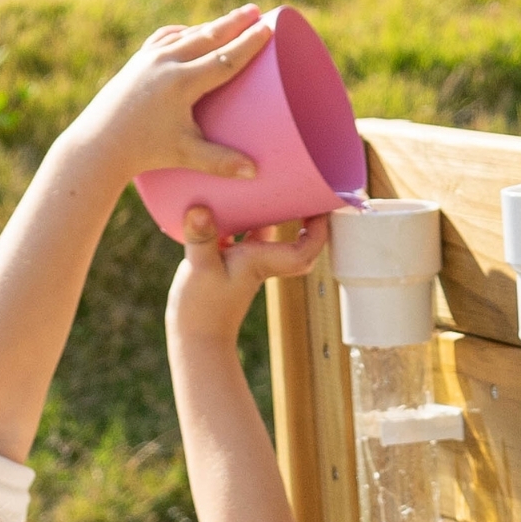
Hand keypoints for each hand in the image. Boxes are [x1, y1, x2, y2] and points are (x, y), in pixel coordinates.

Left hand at [62, 7, 274, 191]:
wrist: (100, 140)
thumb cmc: (145, 151)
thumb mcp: (186, 155)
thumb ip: (222, 163)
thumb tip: (255, 172)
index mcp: (181, 82)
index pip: (223, 58)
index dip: (248, 44)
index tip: (267, 29)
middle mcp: (166, 62)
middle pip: (207, 36)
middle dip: (234, 22)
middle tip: (256, 10)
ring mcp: (149, 57)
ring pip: (187, 34)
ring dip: (212, 25)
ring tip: (232, 19)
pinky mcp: (138, 60)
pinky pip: (166, 38)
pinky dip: (184, 32)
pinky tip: (191, 33)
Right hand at [168, 205, 330, 346]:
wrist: (196, 336)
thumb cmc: (202, 308)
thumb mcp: (199, 268)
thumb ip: (201, 238)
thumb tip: (199, 210)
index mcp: (261, 261)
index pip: (304, 250)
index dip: (318, 231)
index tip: (324, 208)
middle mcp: (259, 261)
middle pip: (295, 241)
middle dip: (307, 220)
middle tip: (309, 191)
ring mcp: (245, 262)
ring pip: (269, 235)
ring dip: (276, 213)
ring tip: (275, 185)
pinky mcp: (229, 262)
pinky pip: (245, 235)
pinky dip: (244, 217)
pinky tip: (233, 198)